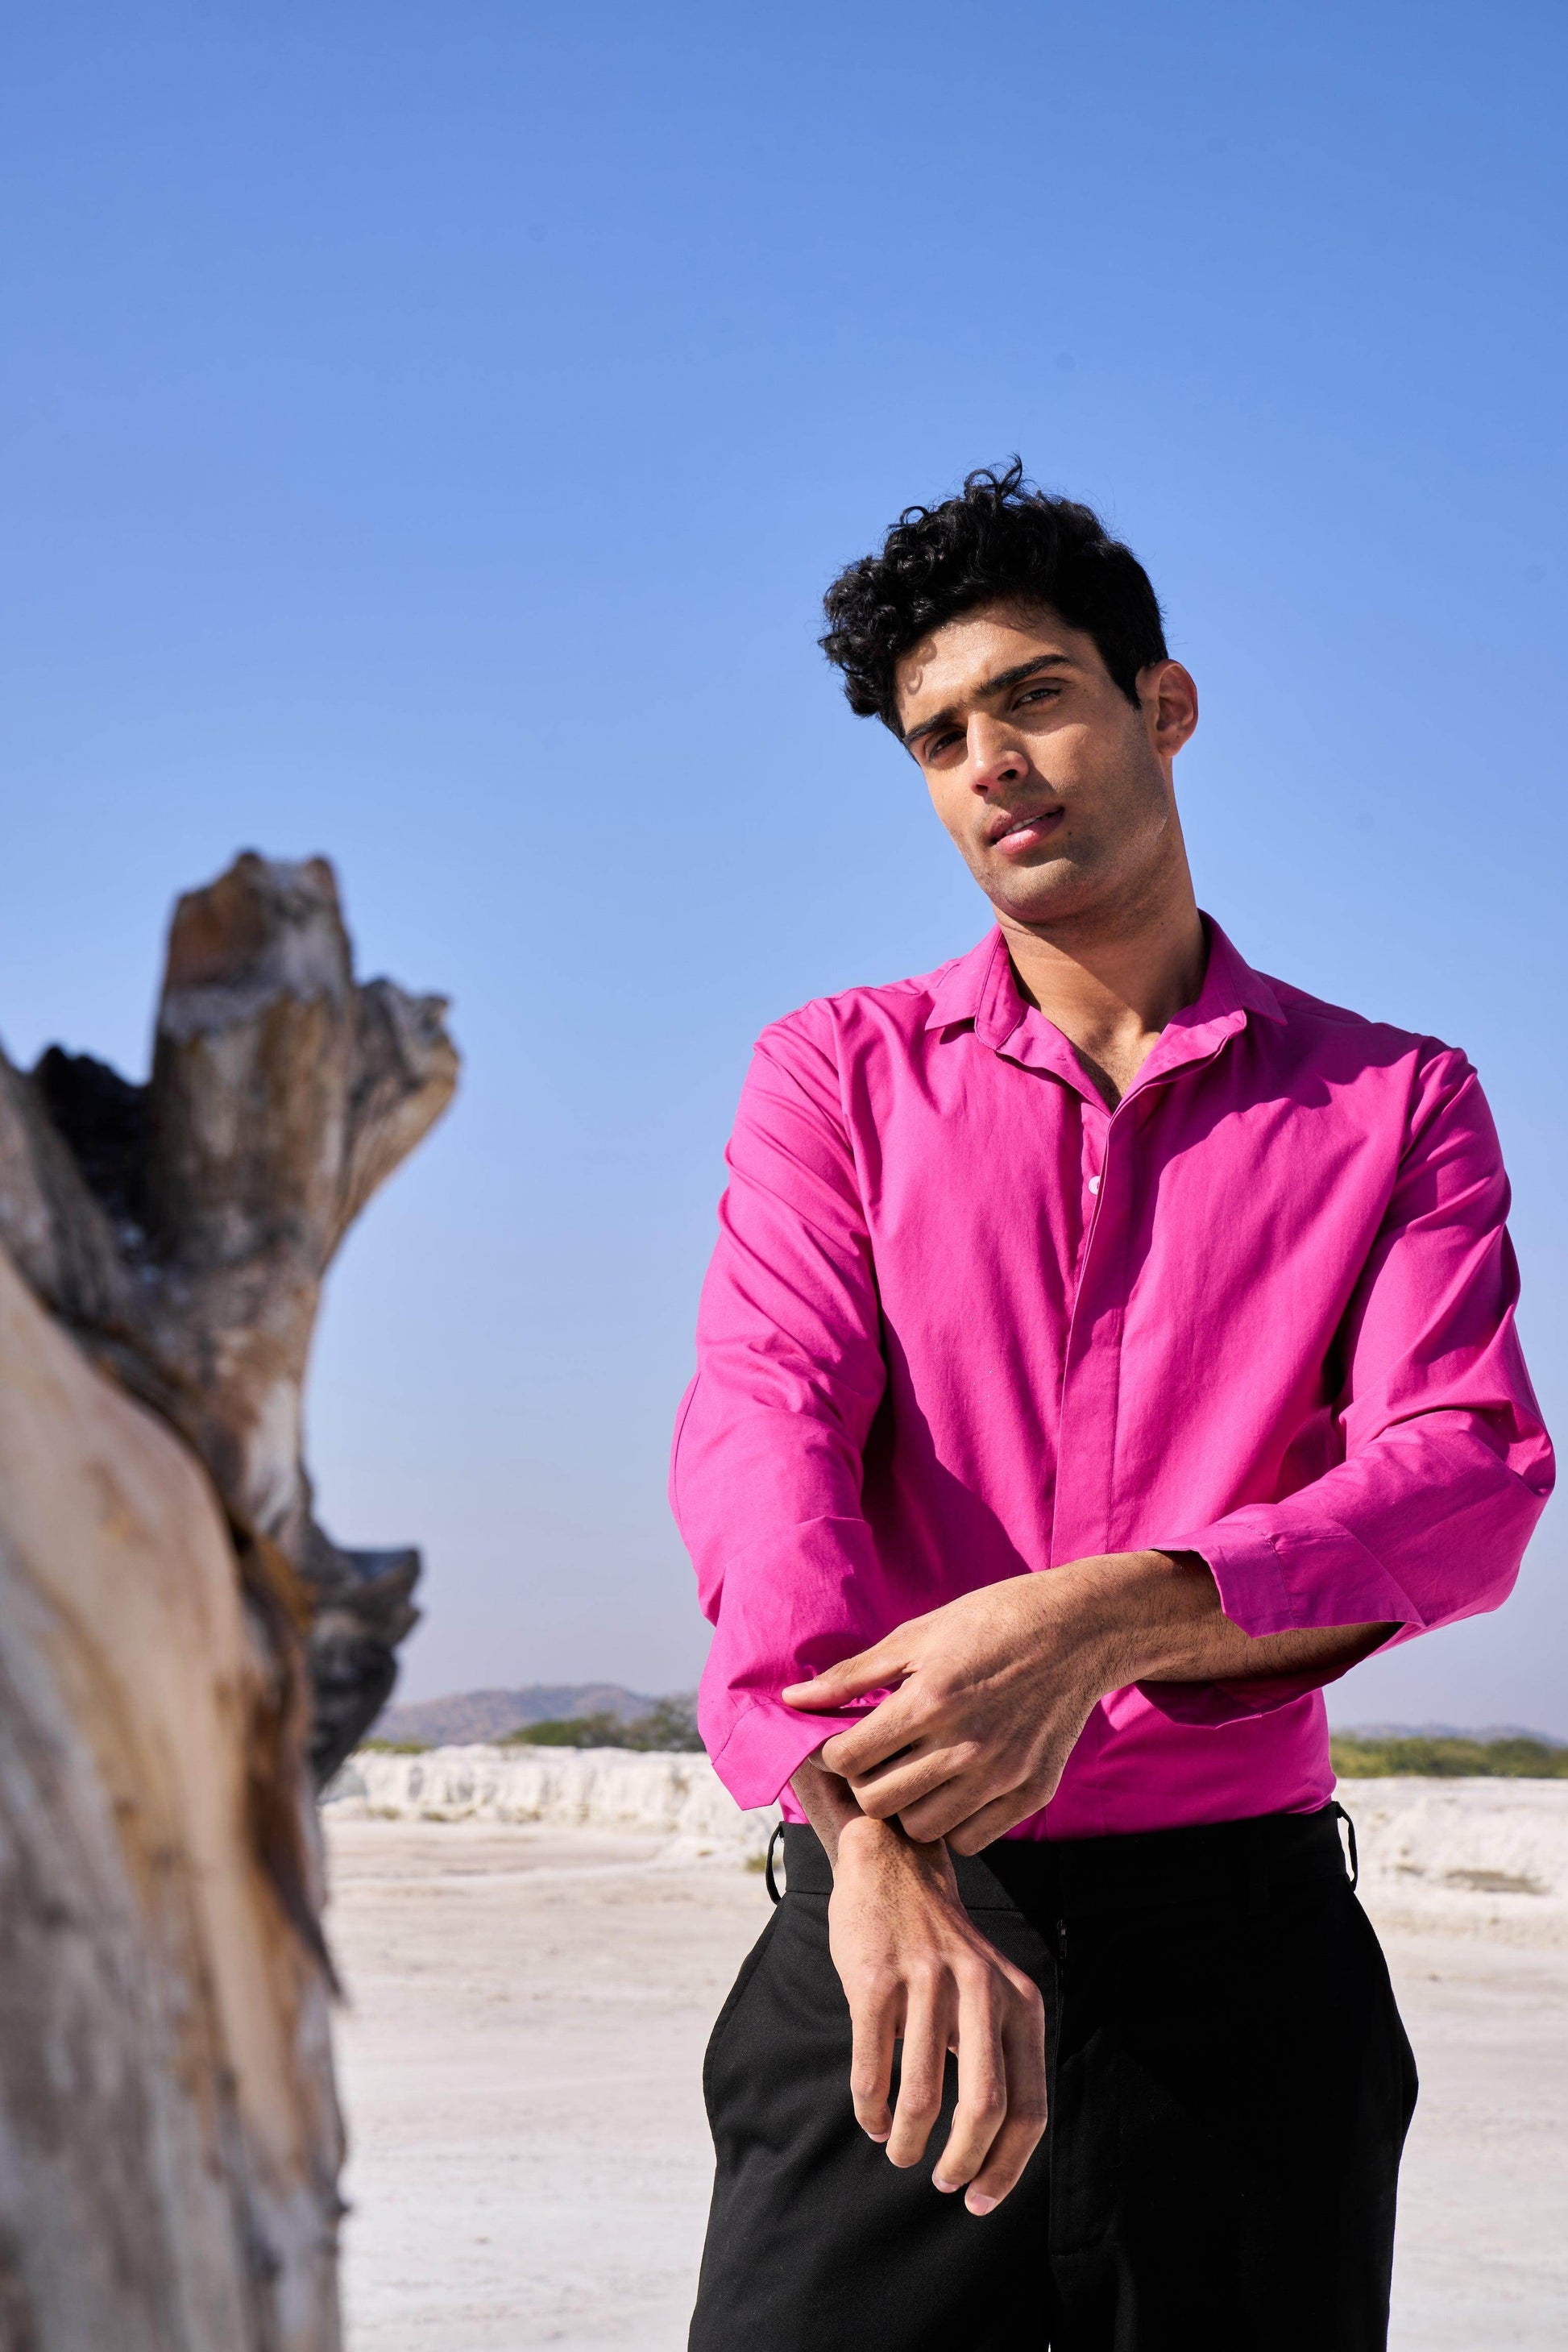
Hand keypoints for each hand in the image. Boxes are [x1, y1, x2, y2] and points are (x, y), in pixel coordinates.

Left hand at [784, 1555, 1176, 1850]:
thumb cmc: (988, 1623)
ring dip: (908, 1805)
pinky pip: (971, 1839)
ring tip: (917, 1771)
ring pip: (921, 1828)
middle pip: (878, 1802)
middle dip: (866, 1781)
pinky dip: (954, 1821)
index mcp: (928, 1701)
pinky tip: (955, 1785)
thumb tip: (793, 1698)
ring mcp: (1001, 1775)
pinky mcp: (1031, 1793)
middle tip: (879, 1757)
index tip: (846, 1739)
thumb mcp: (916, 1636)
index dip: (836, 1752)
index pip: (848, 1760)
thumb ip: (852, 1675)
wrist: (1076, 1631)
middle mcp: (964, 1746)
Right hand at [827, 1814, 1045, 2213]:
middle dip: (965, 2161)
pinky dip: (871, 2108)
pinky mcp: (874, 1978)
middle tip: (945, 2183)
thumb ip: (999, 2053)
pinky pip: (873, 2067)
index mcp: (1018, 2001)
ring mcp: (926, 1981)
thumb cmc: (940, 1949)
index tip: (981, 2199)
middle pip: (985, 2107)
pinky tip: (871, 2119)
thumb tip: (993, 2152)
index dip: (1008, 2165)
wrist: (892, 1866)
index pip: (1029, 2106)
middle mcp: (981, 1989)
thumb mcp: (990, 1991)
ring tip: (898, 2151)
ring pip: (923, 2095)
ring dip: (908, 2140)